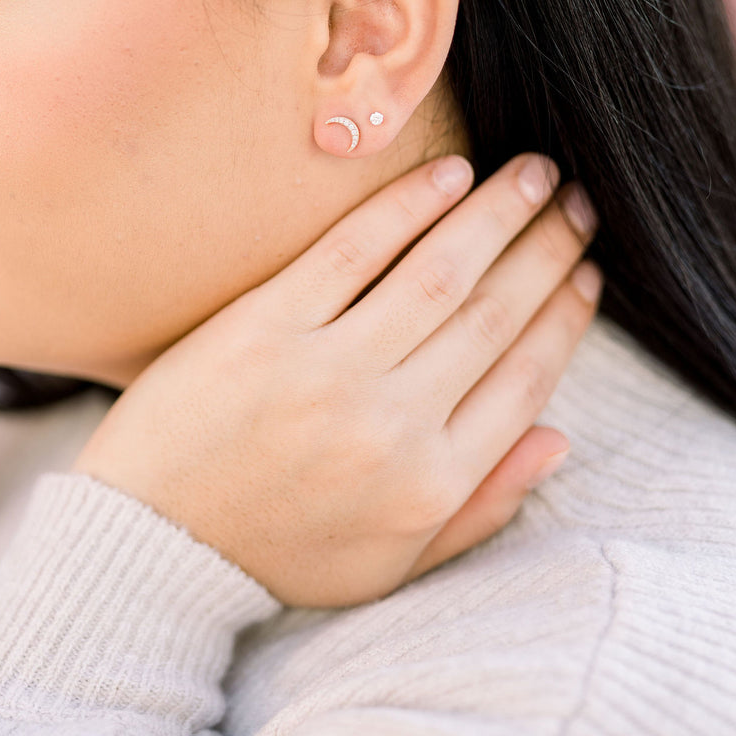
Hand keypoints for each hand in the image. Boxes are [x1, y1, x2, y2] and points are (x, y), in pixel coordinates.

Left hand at [72, 152, 600, 606]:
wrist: (148, 549)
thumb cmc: (275, 556)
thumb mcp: (390, 563)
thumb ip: (481, 506)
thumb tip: (560, 439)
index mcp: (429, 484)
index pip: (524, 380)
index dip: (564, 316)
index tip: (587, 272)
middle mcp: (391, 425)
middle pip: (493, 315)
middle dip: (546, 249)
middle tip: (580, 203)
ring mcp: (327, 372)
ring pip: (439, 274)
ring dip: (497, 214)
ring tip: (535, 172)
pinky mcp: (264, 328)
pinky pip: (352, 253)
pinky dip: (407, 207)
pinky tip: (449, 175)